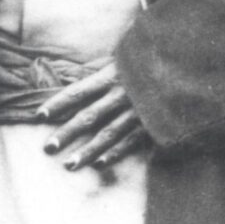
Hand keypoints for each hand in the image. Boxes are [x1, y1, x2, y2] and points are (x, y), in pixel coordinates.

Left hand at [37, 58, 153, 171]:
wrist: (185, 66)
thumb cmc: (147, 61)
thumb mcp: (123, 59)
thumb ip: (101, 71)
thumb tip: (73, 79)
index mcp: (111, 75)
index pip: (78, 91)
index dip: (57, 104)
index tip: (39, 116)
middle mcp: (121, 94)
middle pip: (88, 116)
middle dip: (67, 132)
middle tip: (48, 148)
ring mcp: (137, 111)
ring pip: (107, 133)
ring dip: (87, 150)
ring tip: (69, 165)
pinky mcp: (152, 123)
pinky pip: (130, 141)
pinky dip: (115, 153)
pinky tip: (99, 164)